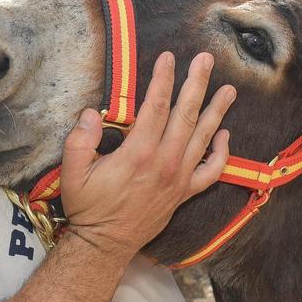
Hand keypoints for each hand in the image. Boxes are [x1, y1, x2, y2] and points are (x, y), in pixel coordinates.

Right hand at [59, 52, 234, 257]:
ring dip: (217, 111)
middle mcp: (165, 162)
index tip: (167, 57)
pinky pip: (211, 171)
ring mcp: (178, 178)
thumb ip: (79, 141)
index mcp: (138, 153)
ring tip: (229, 89)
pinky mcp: (184, 193)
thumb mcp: (72, 173)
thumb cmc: (88, 207)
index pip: (156, 107)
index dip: (163, 79)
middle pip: (186, 115)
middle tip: (206, 59)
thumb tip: (90, 113)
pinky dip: (221, 153)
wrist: (106, 244)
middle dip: (196, 83)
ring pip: (203, 138)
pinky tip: (224, 134)